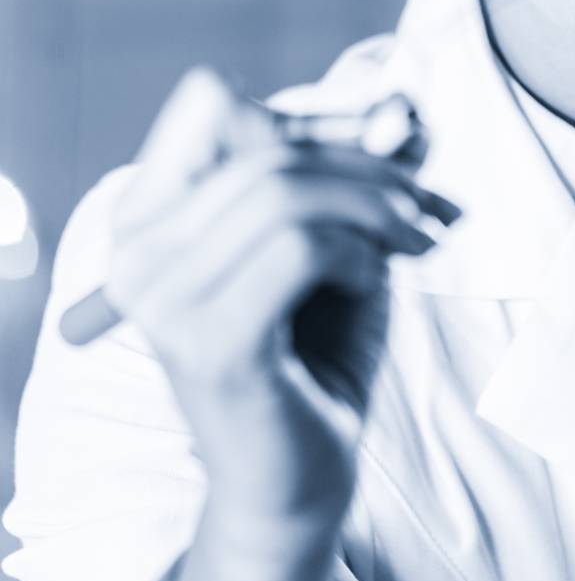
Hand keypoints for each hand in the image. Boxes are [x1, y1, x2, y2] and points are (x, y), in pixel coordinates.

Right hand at [101, 65, 460, 534]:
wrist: (301, 477)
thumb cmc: (317, 348)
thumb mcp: (340, 234)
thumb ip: (359, 166)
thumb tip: (402, 109)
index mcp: (150, 214)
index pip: (211, 103)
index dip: (307, 116)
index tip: (380, 149)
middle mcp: (138, 252)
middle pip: (268, 150)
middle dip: (369, 165)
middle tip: (430, 205)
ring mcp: (166, 301)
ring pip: (287, 193)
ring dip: (375, 207)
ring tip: (417, 241)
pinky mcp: (211, 345)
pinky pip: (303, 249)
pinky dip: (360, 251)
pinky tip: (375, 280)